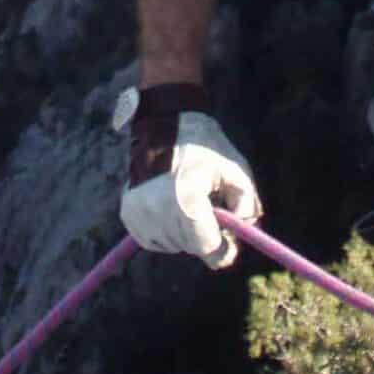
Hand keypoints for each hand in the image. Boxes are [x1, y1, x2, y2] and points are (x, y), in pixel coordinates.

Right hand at [119, 92, 259, 269]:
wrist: (165, 125)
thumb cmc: (205, 148)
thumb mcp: (235, 170)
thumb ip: (246, 205)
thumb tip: (240, 233)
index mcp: (186, 199)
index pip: (207, 248)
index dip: (223, 248)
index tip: (229, 243)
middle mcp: (157, 209)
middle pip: (191, 247)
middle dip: (204, 236)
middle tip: (209, 212)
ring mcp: (138, 212)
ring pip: (173, 245)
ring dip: (185, 233)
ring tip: (187, 202)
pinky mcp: (127, 213)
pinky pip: (154, 240)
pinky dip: (167, 230)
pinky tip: (170, 206)